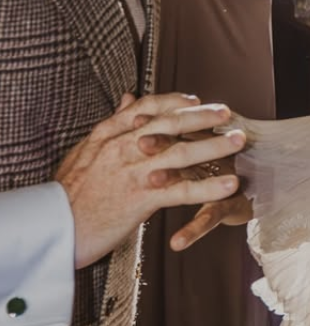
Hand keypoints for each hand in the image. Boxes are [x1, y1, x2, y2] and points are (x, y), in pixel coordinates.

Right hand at [55, 93, 245, 268]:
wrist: (52, 229)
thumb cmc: (67, 193)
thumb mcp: (85, 150)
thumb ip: (111, 123)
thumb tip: (128, 96)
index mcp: (110, 133)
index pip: (149, 106)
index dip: (176, 101)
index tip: (196, 98)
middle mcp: (125, 146)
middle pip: (171, 123)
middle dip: (203, 116)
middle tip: (229, 112)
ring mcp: (134, 171)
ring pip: (182, 152)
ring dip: (215, 145)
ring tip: (240, 141)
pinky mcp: (141, 199)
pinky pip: (182, 190)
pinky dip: (209, 186)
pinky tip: (230, 185)